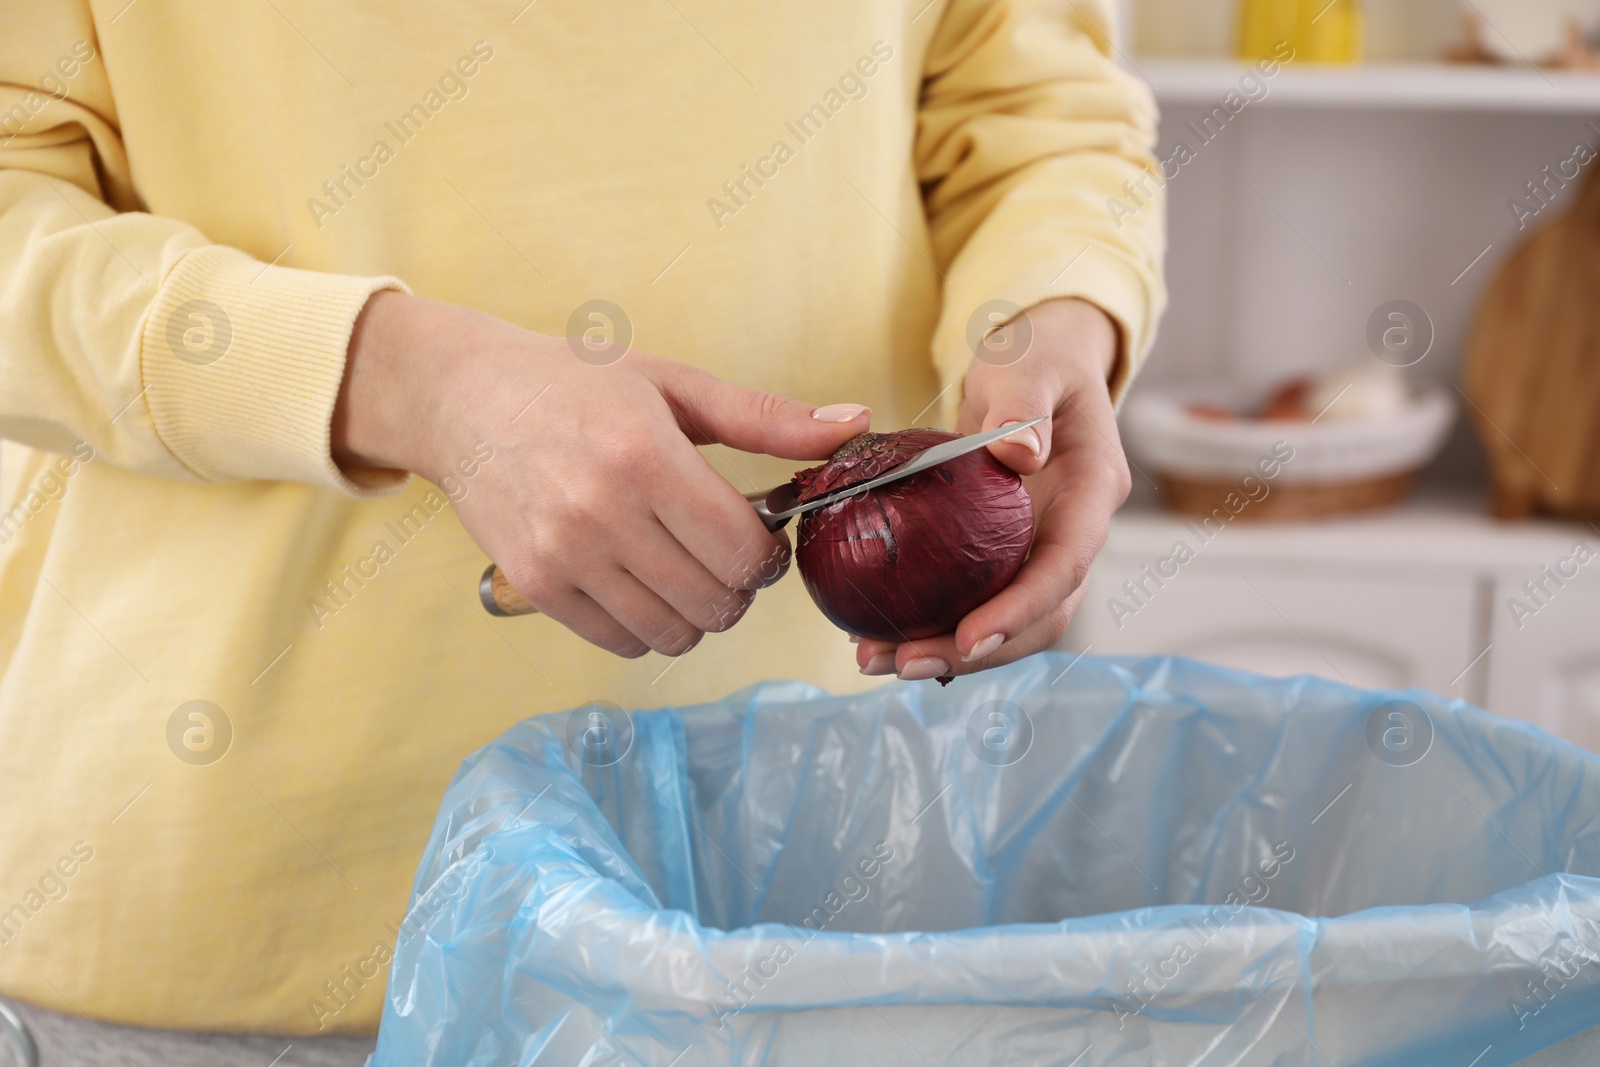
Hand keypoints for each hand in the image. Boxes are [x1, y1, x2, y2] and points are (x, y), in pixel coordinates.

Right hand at [334, 291, 870, 657]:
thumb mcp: (674, 384)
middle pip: (716, 602)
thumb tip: (857, 425)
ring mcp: (563, 556)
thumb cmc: (574, 384)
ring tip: (684, 567)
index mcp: (646, 456)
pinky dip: (647, 625)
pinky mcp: (535, 585)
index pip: (743, 553)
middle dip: (739, 587)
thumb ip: (767, 417)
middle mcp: (602, 513)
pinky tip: (642, 582)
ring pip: (673, 634)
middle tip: (725, 553)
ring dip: (697, 612)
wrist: (461, 399)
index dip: (769, 556)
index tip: (761, 536)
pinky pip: (622, 641)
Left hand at [855, 298, 1129, 679]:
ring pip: (1006, 622)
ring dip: (946, 652)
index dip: (1021, 611)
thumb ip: (1023, 403)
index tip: (968, 640)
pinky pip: (976, 601)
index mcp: (1093, 491)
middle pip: (1038, 616)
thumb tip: (1021, 454)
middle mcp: (1074, 531)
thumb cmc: (1034, 356)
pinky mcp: (1007, 555)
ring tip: (875, 659)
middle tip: (901, 664)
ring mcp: (1042, 548)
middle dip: (975, 653)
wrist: (1037, 363)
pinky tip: (877, 634)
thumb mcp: (1027, 364)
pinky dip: (933, 625)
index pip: (1065, 567)